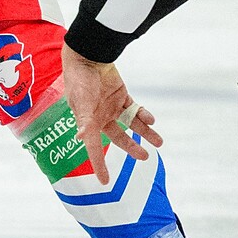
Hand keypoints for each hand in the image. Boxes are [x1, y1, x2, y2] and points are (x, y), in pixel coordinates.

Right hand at [61, 43, 161, 185]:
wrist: (88, 56)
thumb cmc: (79, 80)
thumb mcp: (80, 101)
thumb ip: (84, 120)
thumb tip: (81, 137)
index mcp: (87, 122)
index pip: (92, 148)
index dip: (98, 164)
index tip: (104, 181)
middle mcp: (100, 117)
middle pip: (118, 138)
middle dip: (132, 148)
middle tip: (145, 157)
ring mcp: (112, 107)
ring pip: (131, 125)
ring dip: (145, 133)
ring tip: (159, 142)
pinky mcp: (121, 96)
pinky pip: (135, 110)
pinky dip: (144, 115)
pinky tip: (151, 119)